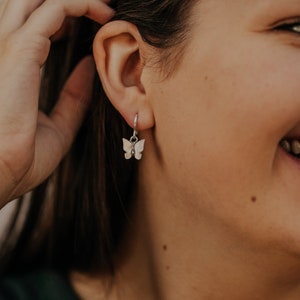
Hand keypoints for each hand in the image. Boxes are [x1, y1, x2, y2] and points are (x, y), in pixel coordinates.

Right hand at [0, 0, 113, 207]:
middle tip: (105, 9)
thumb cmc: (22, 157)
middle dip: (73, 1)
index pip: (37, 24)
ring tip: (106, 9)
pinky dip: (80, 5)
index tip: (97, 24)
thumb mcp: (59, 125)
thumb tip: (90, 68)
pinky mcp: (19, 50)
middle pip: (34, 2)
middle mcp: (6, 48)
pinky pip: (54, 9)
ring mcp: (9, 46)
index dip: (67, 17)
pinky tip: (103, 16)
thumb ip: (75, 96)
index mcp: (14, 67)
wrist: (1, 176)